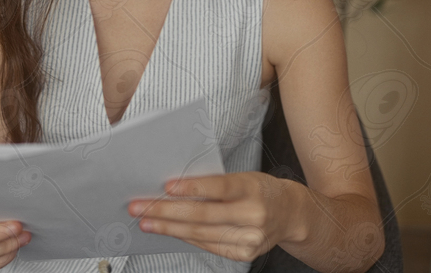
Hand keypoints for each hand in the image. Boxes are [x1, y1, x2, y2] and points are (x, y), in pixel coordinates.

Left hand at [126, 172, 301, 262]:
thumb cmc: (259, 189)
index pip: (218, 188)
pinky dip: (185, 237)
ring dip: (169, 227)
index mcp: (252, 188)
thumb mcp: (242, 177)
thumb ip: (213, 183)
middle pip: (203, 215)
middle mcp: (253, 214)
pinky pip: (208, 245)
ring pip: (201, 233)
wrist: (290, 213)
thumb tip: (172, 188)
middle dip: (166, 211)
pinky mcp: (244, 253)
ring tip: (146, 221)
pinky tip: (169, 230)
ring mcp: (250, 238)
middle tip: (140, 207)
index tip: (166, 186)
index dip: (191, 188)